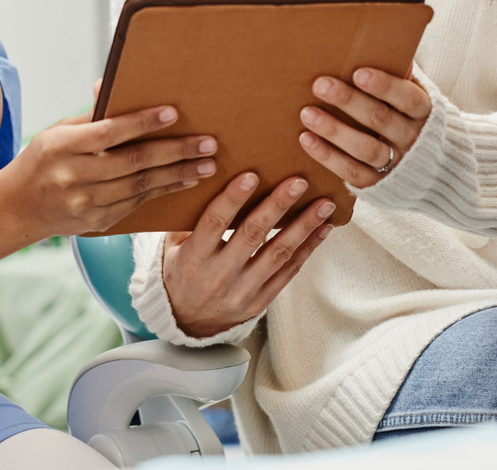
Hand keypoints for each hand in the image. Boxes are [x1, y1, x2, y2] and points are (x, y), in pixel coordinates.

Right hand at [3, 106, 217, 238]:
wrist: (16, 208)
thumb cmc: (42, 160)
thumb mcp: (58, 133)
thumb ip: (90, 115)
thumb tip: (108, 84)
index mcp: (62, 146)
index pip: (108, 132)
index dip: (142, 122)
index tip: (173, 113)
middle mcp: (73, 177)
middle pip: (133, 163)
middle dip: (175, 152)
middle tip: (208, 143)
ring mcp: (85, 203)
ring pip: (141, 187)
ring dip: (178, 175)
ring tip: (207, 165)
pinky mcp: (97, 222)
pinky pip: (137, 204)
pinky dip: (163, 192)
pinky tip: (185, 181)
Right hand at [162, 172, 335, 338]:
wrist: (187, 322)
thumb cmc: (181, 272)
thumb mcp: (173, 247)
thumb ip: (188, 219)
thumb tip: (212, 177)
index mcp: (193, 258)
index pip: (214, 223)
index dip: (233, 198)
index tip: (252, 175)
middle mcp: (218, 276)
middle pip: (253, 235)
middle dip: (278, 205)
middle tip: (298, 182)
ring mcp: (242, 291)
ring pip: (278, 254)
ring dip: (304, 227)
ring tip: (323, 204)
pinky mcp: (260, 301)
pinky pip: (288, 272)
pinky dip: (307, 249)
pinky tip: (322, 229)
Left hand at [298, 69, 432, 188]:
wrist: (438, 170)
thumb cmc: (414, 119)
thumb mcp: (417, 96)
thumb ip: (403, 74)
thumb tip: (387, 41)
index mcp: (425, 113)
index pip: (408, 98)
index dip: (384, 86)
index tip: (358, 73)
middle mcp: (413, 140)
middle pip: (380, 120)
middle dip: (349, 101)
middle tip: (320, 84)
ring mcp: (397, 165)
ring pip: (365, 149)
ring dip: (334, 131)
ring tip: (307, 113)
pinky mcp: (379, 185)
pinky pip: (353, 172)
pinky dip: (328, 156)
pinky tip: (306, 139)